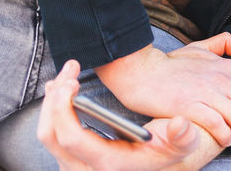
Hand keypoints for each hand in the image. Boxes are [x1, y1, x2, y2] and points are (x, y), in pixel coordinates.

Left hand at [38, 60, 221, 170]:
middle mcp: (85, 169)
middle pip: (50, 135)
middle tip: (70, 69)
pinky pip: (52, 135)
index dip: (63, 110)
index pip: (71, 140)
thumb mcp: (183, 143)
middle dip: (54, 98)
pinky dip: (53, 109)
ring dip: (52, 101)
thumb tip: (179, 124)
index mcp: (109, 164)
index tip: (71, 83)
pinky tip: (60, 90)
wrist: (159, 162)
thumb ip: (183, 136)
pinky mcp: (72, 158)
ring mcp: (75, 165)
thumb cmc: (168, 149)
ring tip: (66, 73)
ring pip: (47, 135)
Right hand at [94, 34, 230, 153]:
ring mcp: (207, 93)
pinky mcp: (189, 106)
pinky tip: (222, 141)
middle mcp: (223, 79)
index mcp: (229, 67)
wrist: (140, 70)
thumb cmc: (169, 63)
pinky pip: (218, 125)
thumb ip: (225, 44)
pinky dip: (225, 136)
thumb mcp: (201, 47)